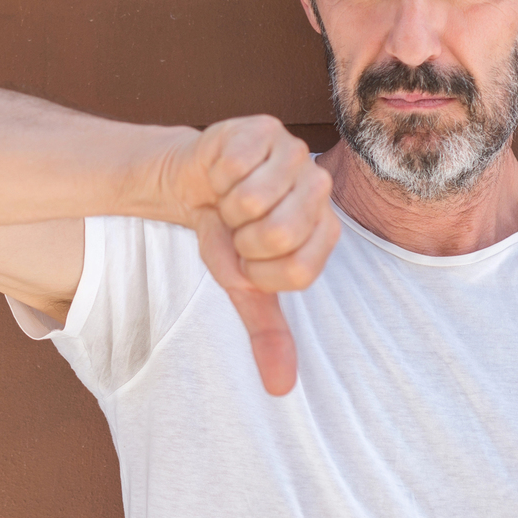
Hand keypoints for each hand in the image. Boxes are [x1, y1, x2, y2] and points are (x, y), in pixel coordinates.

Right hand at [169, 115, 340, 394]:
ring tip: (230, 199)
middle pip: (280, 234)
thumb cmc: (227, 233)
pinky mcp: (265, 128)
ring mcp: (295, 154)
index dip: (259, 272)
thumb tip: (281, 389)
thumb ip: (268, 333)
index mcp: (324, 231)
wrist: (193, 183)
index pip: (299, 271)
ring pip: (255, 199)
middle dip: (240, 240)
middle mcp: (320, 189)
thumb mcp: (244, 287)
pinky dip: (216, 176)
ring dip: (226, 205)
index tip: (249, 260)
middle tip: (237, 228)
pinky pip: (235, 165)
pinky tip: (222, 172)